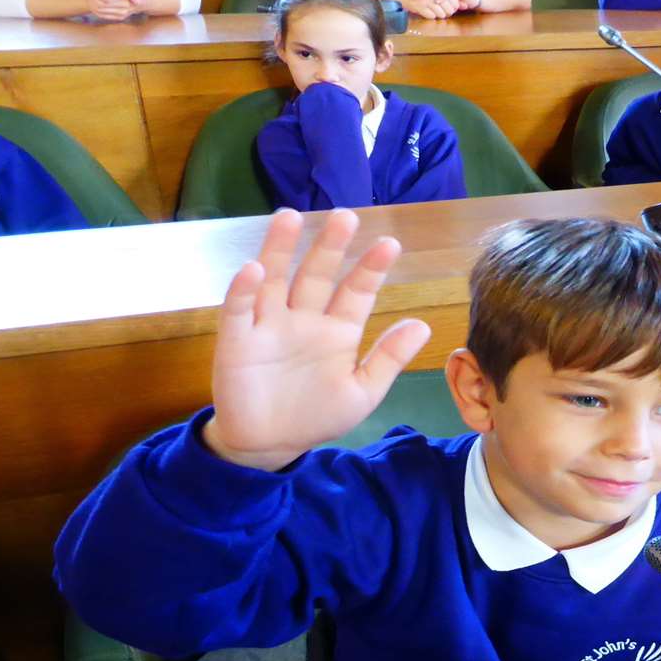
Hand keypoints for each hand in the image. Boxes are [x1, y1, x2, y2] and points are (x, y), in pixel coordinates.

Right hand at [202, 209, 428, 471]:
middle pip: (316, 275)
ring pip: (275, 279)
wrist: (270, 445)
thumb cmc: (316, 415)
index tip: (390, 244)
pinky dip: (243, 289)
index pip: (356, 292)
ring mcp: (269, 326)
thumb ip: (389, 358)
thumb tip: (422, 324)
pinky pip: (239, 310)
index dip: (371, 269)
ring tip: (289, 216)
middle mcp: (304, 319)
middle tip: (345, 216)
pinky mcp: (237, 341)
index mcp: (337, 331)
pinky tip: (253, 267)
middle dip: (330, 246)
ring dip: (280, 249)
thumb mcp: (362, 392)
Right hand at [396, 0, 461, 18]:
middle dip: (446, 13)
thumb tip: (465, 6)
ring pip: (441, 14)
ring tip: (431, 10)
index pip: (454, 2)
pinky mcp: (420, 5)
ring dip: (438, 15)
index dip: (452, 8)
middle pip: (450, 10)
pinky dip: (430, 16)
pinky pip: (431, 16)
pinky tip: (425, 11)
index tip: (445, 8)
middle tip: (438, 11)